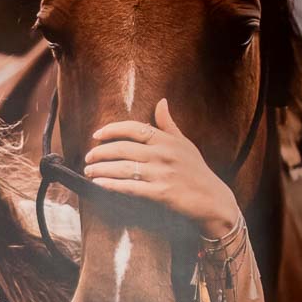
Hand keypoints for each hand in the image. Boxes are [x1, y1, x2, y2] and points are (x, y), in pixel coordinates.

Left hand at [82, 98, 239, 238]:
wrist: (212, 199)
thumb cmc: (196, 170)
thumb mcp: (185, 144)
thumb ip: (168, 125)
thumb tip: (161, 102)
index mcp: (167, 140)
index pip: (134, 128)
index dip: (112, 130)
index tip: (96, 135)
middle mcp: (163, 154)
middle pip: (123, 148)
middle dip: (100, 152)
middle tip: (88, 157)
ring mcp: (162, 174)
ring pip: (123, 168)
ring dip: (101, 169)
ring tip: (88, 171)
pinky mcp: (161, 193)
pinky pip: (130, 187)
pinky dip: (112, 185)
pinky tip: (99, 184)